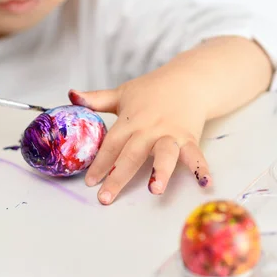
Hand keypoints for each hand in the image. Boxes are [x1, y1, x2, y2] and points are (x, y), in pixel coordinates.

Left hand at [69, 69, 212, 204]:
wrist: (188, 80)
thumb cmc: (152, 90)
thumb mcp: (121, 93)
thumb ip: (96, 99)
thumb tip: (70, 95)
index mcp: (130, 121)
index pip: (111, 144)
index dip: (99, 163)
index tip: (90, 182)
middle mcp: (149, 129)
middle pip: (132, 154)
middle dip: (118, 176)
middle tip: (106, 197)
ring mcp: (171, 134)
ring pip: (164, 153)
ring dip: (160, 171)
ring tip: (154, 190)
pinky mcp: (190, 138)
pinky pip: (196, 155)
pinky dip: (200, 169)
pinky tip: (205, 184)